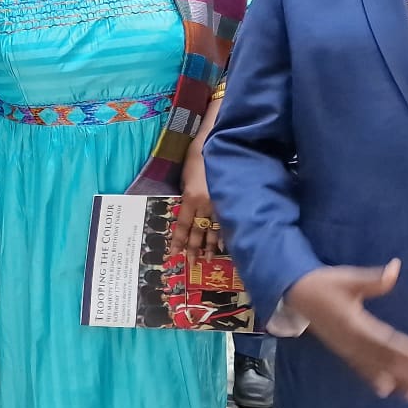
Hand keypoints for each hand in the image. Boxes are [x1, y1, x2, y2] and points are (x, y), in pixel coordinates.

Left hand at [172, 143, 221, 257]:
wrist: (222, 143)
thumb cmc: (199, 156)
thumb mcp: (186, 175)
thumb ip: (186, 193)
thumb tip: (187, 207)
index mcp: (191, 197)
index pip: (183, 224)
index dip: (179, 240)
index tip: (174, 254)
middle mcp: (206, 205)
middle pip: (198, 231)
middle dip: (194, 249)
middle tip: (192, 264)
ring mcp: (221, 204)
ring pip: (214, 230)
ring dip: (210, 246)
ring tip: (207, 259)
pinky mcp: (232, 201)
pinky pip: (227, 222)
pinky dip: (225, 234)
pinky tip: (224, 245)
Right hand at [286, 260, 407, 401]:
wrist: (295, 294)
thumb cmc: (324, 284)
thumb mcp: (347, 277)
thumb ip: (373, 279)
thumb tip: (396, 268)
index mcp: (353, 323)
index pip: (383, 340)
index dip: (405, 350)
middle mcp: (350, 341)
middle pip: (382, 361)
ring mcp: (346, 349)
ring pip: (375, 370)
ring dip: (397, 382)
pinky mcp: (344, 352)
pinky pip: (362, 370)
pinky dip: (376, 380)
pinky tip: (390, 391)